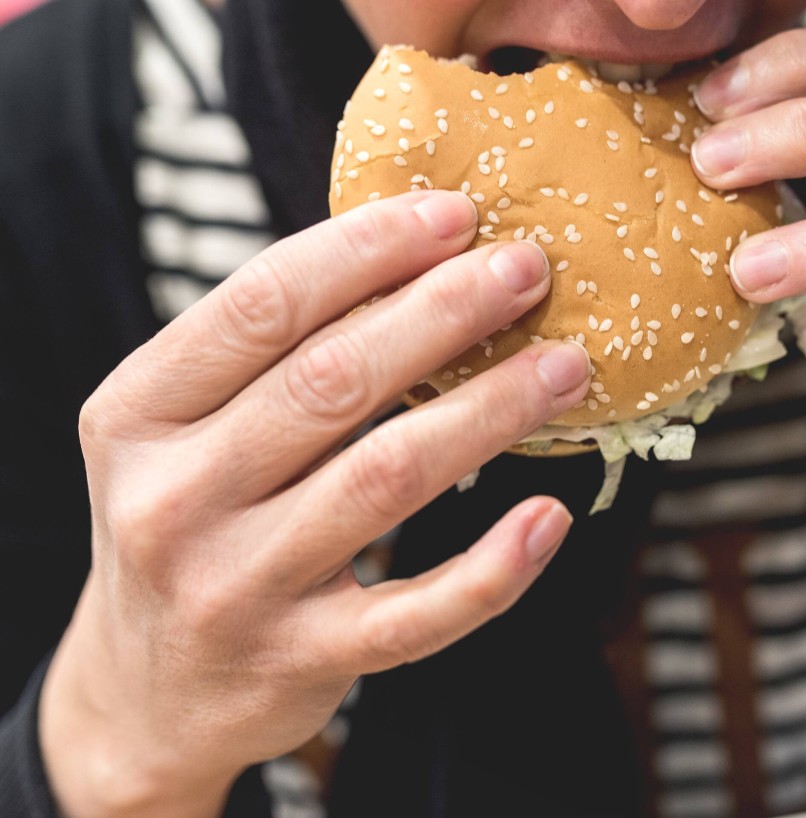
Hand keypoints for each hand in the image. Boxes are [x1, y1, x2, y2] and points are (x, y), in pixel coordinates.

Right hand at [39, 190, 590, 816]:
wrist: (146, 694)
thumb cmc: (191, 524)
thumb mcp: (185, 431)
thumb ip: (273, 356)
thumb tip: (419, 256)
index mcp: (137, 414)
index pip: (261, 305)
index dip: (367, 249)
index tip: (455, 213)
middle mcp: (172, 499)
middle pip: (331, 381)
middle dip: (445, 312)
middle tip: (528, 269)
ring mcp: (235, 588)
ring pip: (387, 477)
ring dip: (491, 412)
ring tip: (565, 367)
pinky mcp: (300, 661)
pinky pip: (418, 612)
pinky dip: (493, 566)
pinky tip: (551, 515)